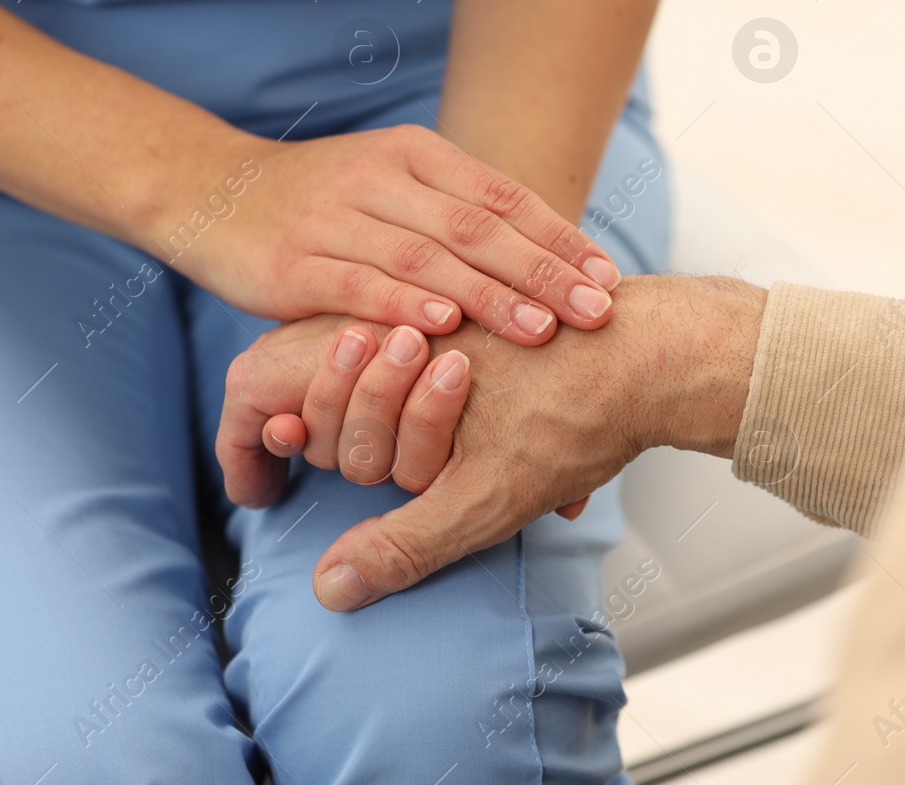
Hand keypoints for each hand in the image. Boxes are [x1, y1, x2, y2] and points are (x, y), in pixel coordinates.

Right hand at [154, 125, 621, 344]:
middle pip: (477, 226)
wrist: (210, 192)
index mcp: (413, 154)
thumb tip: (551, 256)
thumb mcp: (392, 185)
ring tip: (542, 330)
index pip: (503, 195)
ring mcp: (332, 219)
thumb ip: (457, 212)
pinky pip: (356, 284)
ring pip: (426, 257)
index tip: (607, 278)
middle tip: (595, 312)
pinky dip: (404, 304)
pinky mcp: (291, 264)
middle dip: (543, 272)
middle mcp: (378, 177)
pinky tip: (447, 325)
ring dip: (489, 296)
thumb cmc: (321, 201)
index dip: (559, 237)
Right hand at [216, 275, 766, 607]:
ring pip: (359, 371)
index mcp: (369, 346)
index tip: (262, 494)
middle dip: (332, 438)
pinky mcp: (466, 328)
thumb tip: (330, 587)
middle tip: (379, 471)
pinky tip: (463, 438)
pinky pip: (412, 367)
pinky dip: (415, 412)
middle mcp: (388, 317)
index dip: (247, 441)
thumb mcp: (482, 499)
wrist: (657, 352)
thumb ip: (400, 542)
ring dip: (380, 429)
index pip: (257, 385)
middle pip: (305, 380)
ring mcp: (426, 318)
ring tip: (425, 464)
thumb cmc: (570, 416)